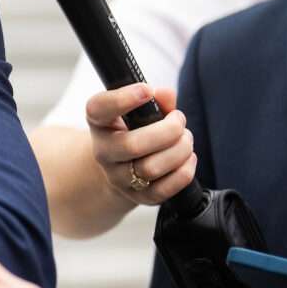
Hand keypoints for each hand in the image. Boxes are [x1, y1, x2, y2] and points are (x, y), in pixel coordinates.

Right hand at [85, 84, 196, 206]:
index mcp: (99, 122)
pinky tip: (187, 159)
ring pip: (151, 168)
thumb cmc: (134, 130)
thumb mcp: (139, 110)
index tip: (146, 90)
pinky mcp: (138, 197)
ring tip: (186, 139)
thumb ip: (156, 100)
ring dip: (179, 150)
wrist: (122, 166)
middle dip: (168, 130)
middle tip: (179, 120)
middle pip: (133, 145)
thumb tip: (166, 95)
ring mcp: (119, 177)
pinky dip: (184, 172)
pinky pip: (164, 190)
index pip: (99, 109)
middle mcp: (103, 151)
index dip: (122, 99)